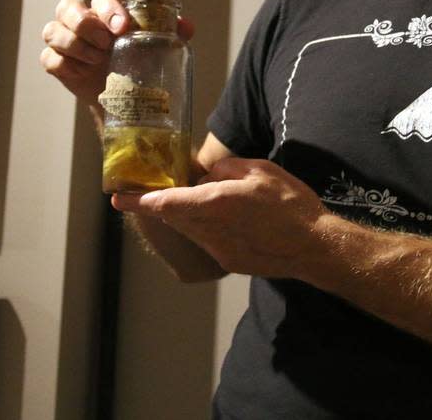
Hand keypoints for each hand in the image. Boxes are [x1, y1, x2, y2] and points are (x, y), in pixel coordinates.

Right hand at [39, 0, 195, 104]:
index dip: (109, 10)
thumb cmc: (139, 64)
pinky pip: (49, 58)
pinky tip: (82, 74)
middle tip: (105, 44)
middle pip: (67, 7)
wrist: (124, 98)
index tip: (122, 27)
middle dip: (85, 24)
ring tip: (97, 60)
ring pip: (53, 31)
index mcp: (106, 12)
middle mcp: (81, 21)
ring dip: (74, 45)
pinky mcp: (57, 63)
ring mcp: (65, 41)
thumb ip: (172, 34)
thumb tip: (186, 26)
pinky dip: (64, 65)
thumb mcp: (158, 49)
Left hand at [112, 157, 329, 278]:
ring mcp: (218, 250)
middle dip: (162, 203)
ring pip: (189, 229)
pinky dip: (207, 227)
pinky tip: (230, 219)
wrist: (314, 246)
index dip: (138, 200)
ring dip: (187, 215)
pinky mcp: (229, 261)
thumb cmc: (290, 204)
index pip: (165, 202)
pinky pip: (207, 241)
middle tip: (154, 189)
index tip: (117, 197)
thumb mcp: (259, 169)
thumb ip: (225, 169)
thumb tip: (206, 175)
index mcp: (215, 203)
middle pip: (174, 216)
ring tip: (204, 200)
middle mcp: (210, 230)